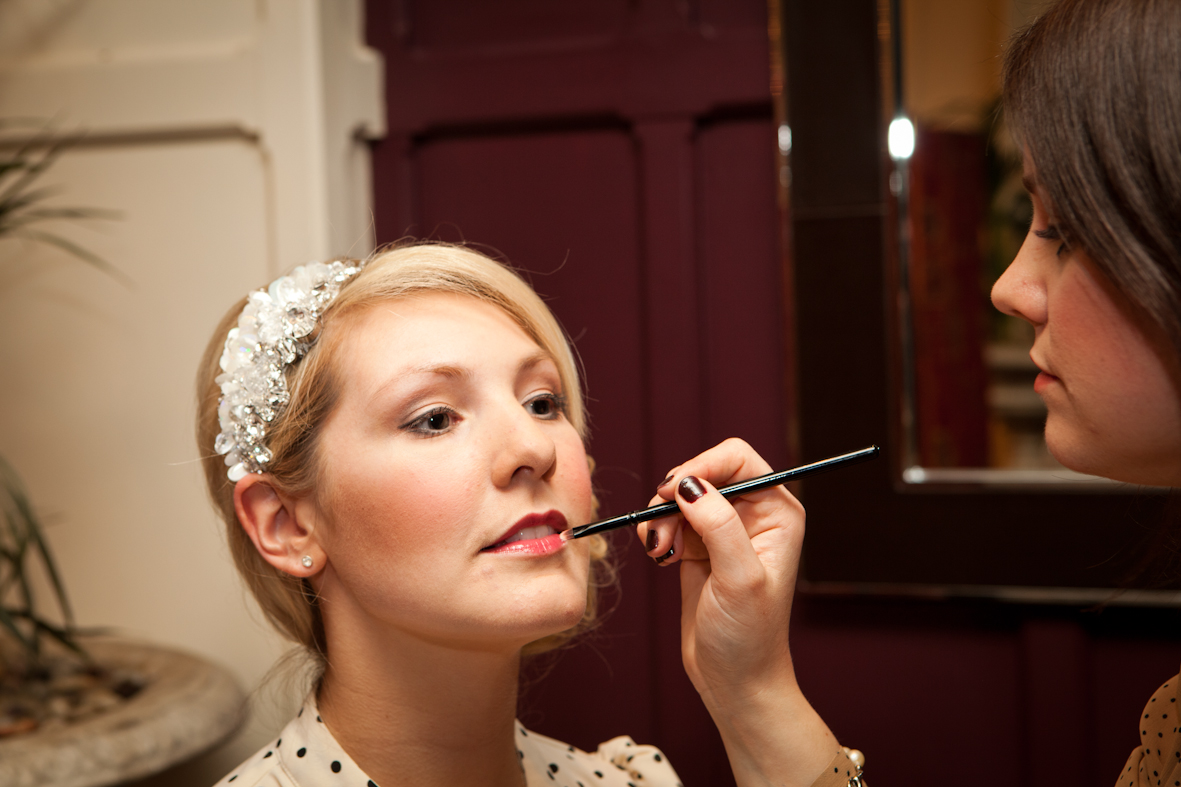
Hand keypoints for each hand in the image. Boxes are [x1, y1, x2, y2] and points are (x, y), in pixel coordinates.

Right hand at [637, 438, 835, 786]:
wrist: (733, 680)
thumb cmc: (750, 636)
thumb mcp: (739, 578)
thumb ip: (719, 525)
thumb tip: (688, 485)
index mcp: (778, 512)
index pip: (738, 459)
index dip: (702, 466)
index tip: (672, 490)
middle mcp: (754, 514)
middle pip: (704, 472)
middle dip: (675, 495)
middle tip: (659, 527)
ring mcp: (724, 529)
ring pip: (681, 495)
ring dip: (660, 517)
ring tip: (658, 551)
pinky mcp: (698, 546)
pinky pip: (668, 519)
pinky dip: (655, 531)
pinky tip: (659, 556)